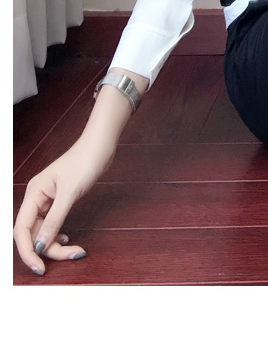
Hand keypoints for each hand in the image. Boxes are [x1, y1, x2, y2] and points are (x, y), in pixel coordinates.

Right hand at [13, 135, 114, 275]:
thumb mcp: (71, 192)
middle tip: (71, 255)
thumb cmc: (85, 161)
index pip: (21, 229)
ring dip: (56, 244)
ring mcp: (48, 200)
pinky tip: (68, 239)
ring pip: (44, 231)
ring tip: (75, 250)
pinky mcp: (60, 201)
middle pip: (33, 233)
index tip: (39, 267)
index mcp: (33, 193)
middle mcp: (37, 198)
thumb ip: (55, 219)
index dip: (28, 251)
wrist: (101, 145)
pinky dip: (59, 235)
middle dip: (48, 249)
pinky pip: (53, 224)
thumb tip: (40, 245)